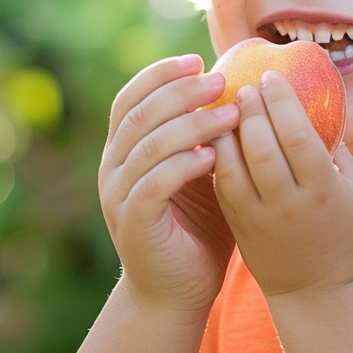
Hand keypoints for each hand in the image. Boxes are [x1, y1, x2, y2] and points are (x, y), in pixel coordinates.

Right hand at [98, 55, 241, 313]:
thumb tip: (239, 88)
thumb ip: (207, 136)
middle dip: (180, 92)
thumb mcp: (203, 172)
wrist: (176, 292)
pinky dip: (182, 165)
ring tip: (229, 115)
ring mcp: (119, 196)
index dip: (160, 74)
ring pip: (148, 145)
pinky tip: (212, 156)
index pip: (131, 97)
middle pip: (140, 114)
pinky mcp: (134, 223)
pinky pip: (154, 184)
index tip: (197, 59)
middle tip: (219, 81)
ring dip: (191, 125)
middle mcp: (114, 168)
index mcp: (124, 150)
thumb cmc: (197, 227)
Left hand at [212, 71, 352, 298]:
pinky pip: (220, 184)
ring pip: (231, 167)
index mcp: (322, 192)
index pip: (297, 136)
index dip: (281, 101)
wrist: (320, 293)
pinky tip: (217, 134)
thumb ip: (334, 145)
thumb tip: (314, 96)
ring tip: (226, 106)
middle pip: (260, 147)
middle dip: (249, 110)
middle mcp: (288, 206)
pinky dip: (215, 155)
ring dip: (225, 131)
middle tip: (244, 86)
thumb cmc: (345, 231)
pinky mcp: (237, 227)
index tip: (271, 77)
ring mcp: (258, 219)